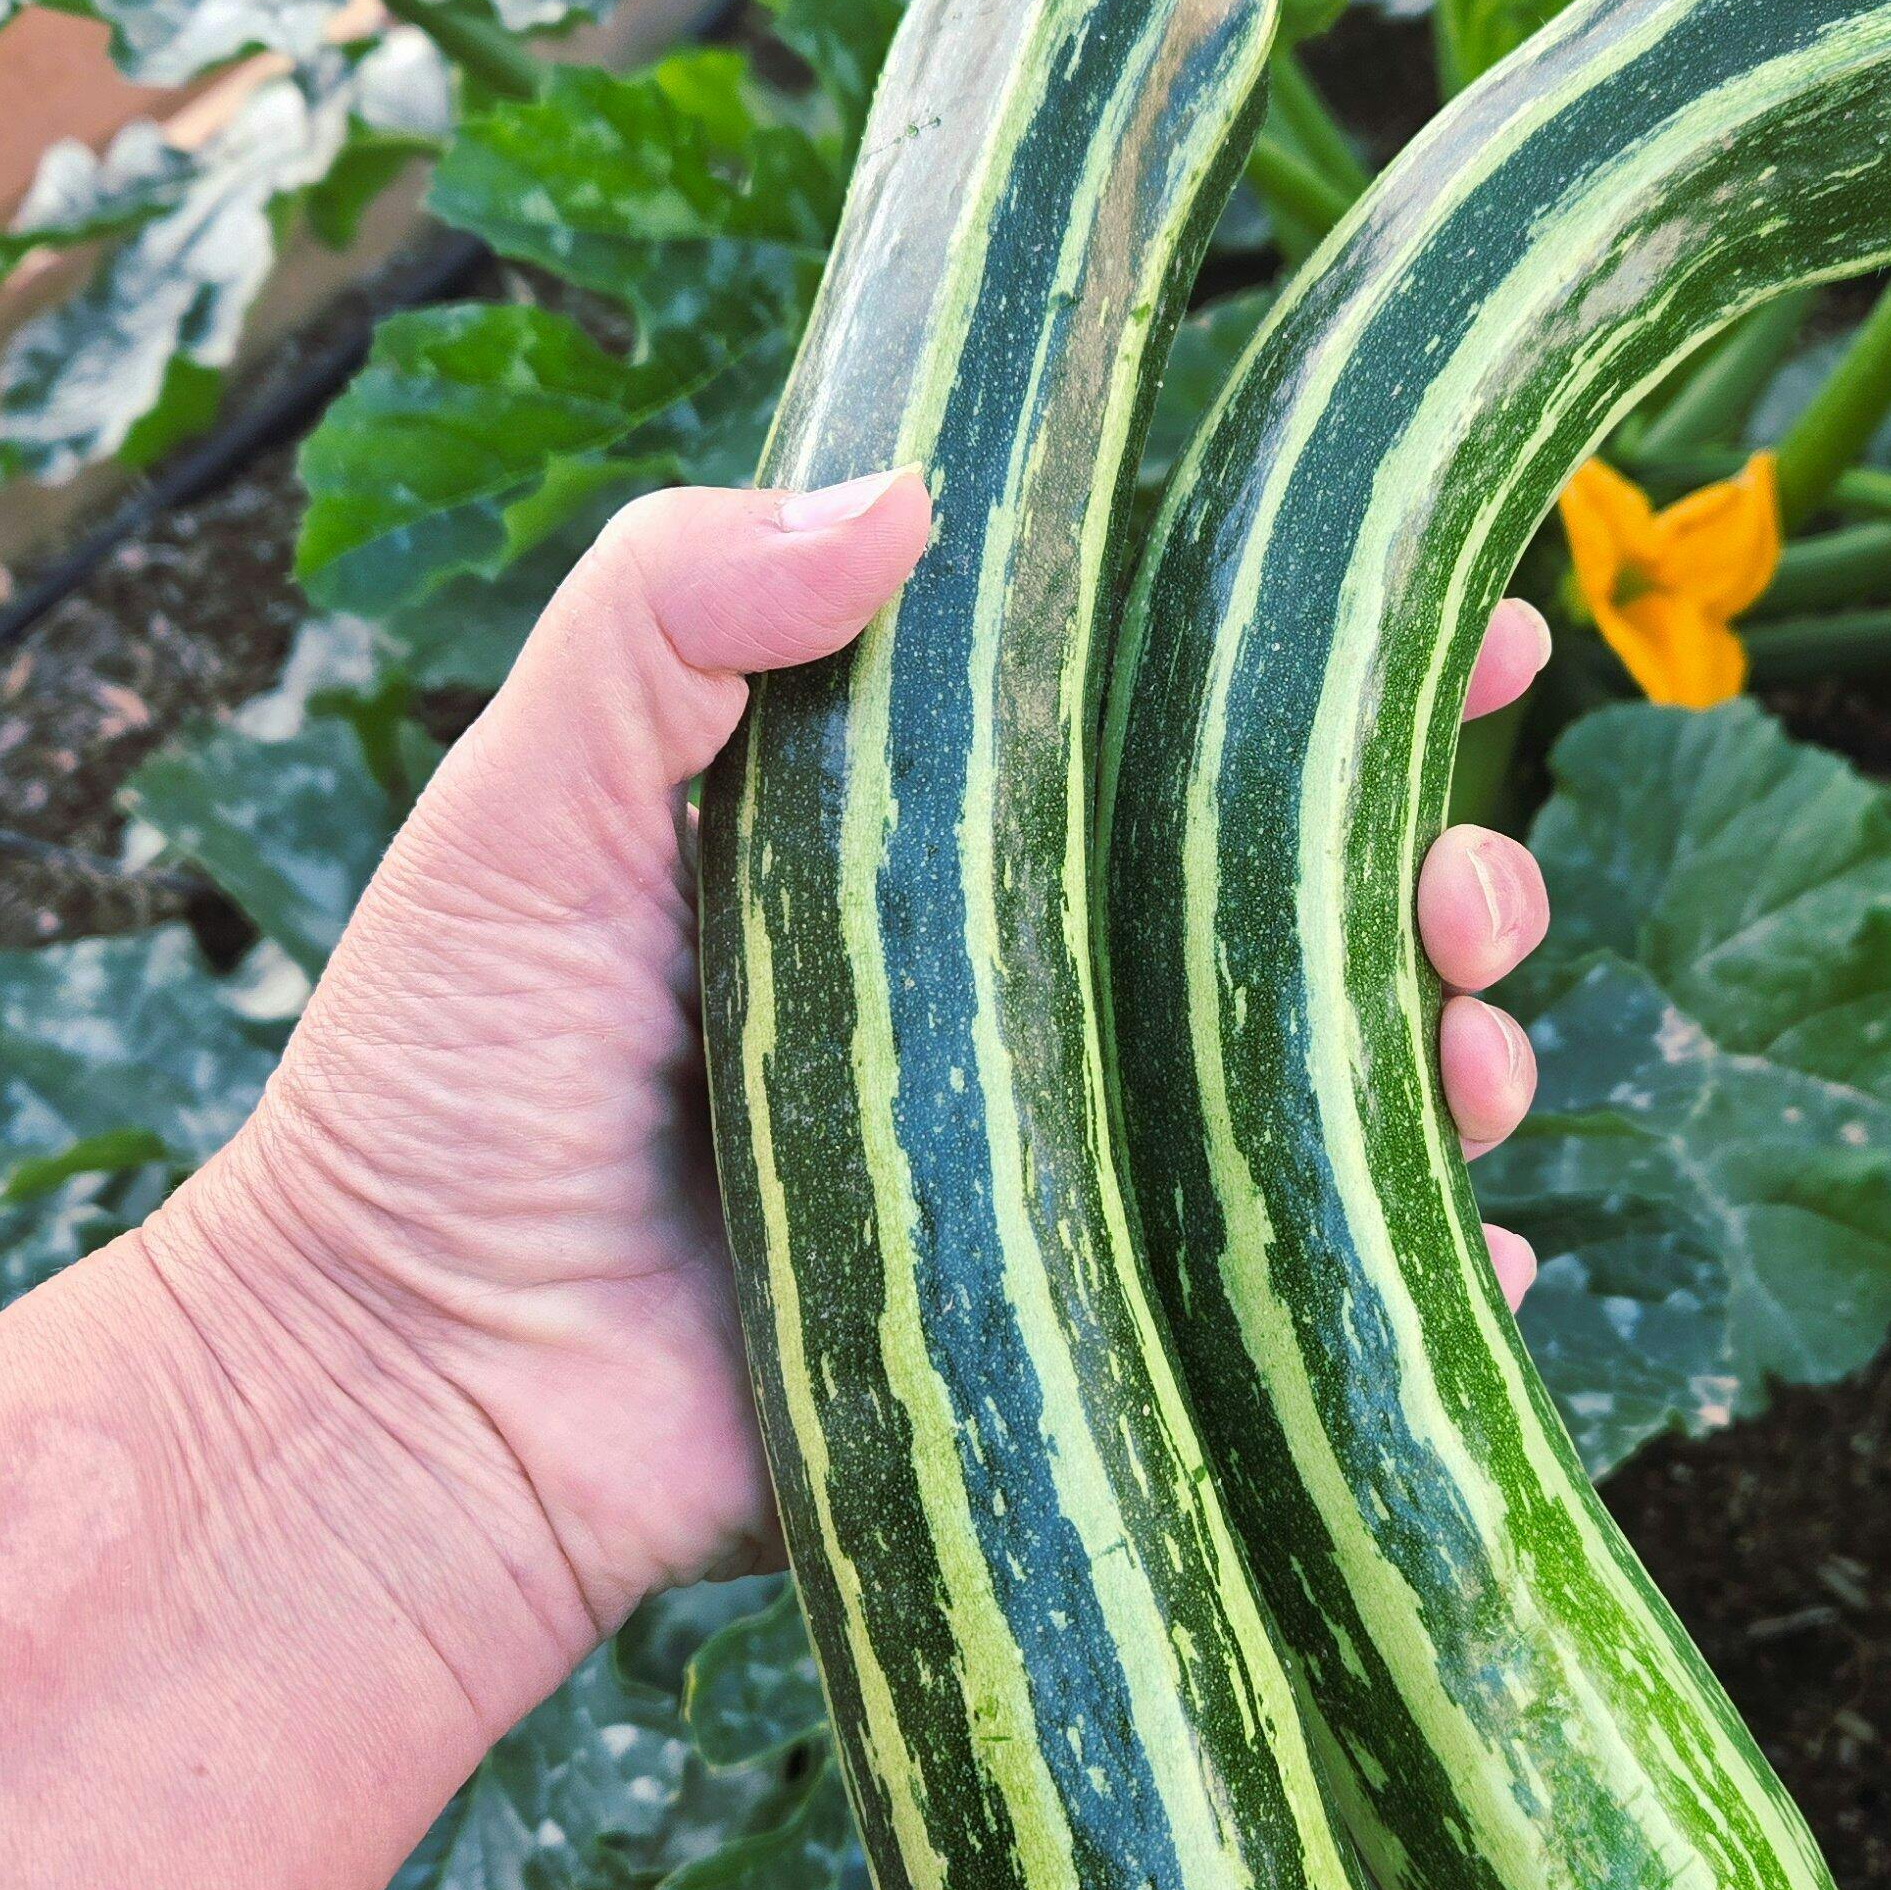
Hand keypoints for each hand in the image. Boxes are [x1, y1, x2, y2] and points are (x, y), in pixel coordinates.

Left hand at [168, 485, 1553, 1726]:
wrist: (414, 1396)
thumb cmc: (445, 1082)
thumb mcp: (529, 803)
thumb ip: (667, 615)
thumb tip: (902, 493)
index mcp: (919, 838)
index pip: (1163, 708)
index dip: (1324, 657)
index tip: (1476, 622)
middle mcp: (1019, 984)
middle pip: (1291, 900)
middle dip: (1433, 875)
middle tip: (1460, 895)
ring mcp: (1062, 1162)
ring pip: (1321, 1087)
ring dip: (1447, 1054)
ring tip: (1475, 1056)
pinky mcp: (1070, 1326)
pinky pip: (1282, 1296)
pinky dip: (1409, 1271)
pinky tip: (1473, 1250)